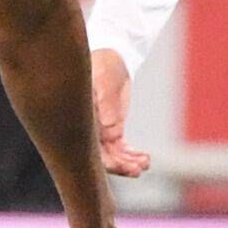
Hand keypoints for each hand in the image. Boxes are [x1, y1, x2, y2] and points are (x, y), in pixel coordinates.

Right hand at [90, 48, 151, 181]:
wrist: (110, 58)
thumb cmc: (104, 64)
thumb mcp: (105, 79)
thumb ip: (106, 103)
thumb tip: (109, 130)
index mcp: (82, 118)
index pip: (90, 146)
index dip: (105, 161)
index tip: (122, 166)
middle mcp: (88, 127)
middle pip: (101, 156)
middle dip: (119, 166)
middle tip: (137, 169)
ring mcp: (101, 129)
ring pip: (113, 154)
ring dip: (128, 162)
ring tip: (145, 163)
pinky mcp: (111, 128)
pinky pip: (121, 148)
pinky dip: (132, 155)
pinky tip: (145, 158)